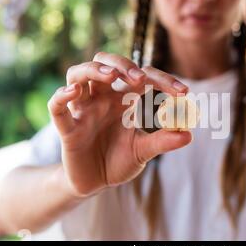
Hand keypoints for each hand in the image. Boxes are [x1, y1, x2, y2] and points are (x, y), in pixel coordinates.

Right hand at [47, 52, 191, 196]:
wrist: (95, 183)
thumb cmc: (119, 161)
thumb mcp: (143, 151)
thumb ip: (162, 141)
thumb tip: (188, 134)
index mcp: (123, 100)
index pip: (142, 77)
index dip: (163, 80)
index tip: (184, 92)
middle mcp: (102, 98)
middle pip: (105, 63)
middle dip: (122, 65)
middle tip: (140, 79)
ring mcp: (83, 110)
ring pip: (77, 74)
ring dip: (94, 70)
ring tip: (113, 76)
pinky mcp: (68, 128)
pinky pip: (57, 107)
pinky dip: (61, 96)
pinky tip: (73, 92)